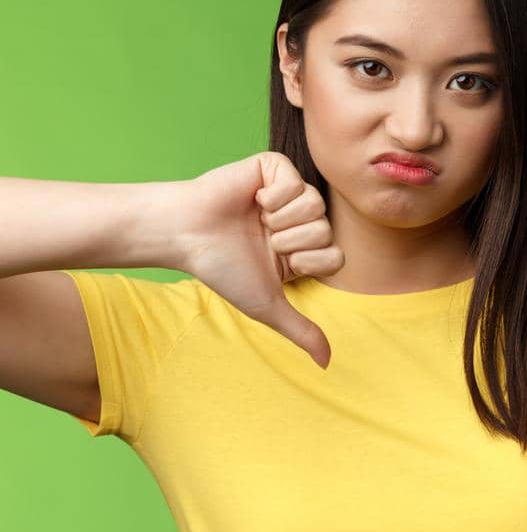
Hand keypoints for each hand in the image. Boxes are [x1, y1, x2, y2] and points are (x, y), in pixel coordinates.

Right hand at [176, 151, 344, 367]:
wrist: (185, 234)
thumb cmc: (221, 267)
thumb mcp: (266, 305)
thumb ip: (300, 330)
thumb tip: (326, 364)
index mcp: (302, 247)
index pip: (335, 255)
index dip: (306, 261)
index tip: (277, 260)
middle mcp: (300, 219)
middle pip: (326, 230)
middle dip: (290, 240)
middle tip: (262, 238)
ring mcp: (289, 192)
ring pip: (315, 205)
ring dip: (281, 219)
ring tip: (256, 219)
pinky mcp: (274, 168)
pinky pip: (297, 181)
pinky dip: (273, 196)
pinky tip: (253, 200)